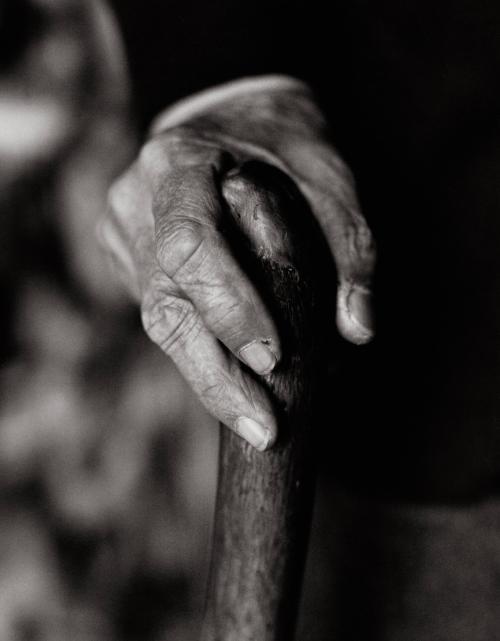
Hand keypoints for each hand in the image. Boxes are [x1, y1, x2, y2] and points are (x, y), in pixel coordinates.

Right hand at [99, 76, 375, 450]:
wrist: (229, 121)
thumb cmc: (281, 145)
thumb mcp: (327, 175)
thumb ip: (349, 246)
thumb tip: (357, 330)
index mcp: (177, 164)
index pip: (190, 245)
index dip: (228, 308)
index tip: (273, 360)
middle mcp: (137, 202)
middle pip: (165, 306)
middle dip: (216, 377)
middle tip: (264, 430)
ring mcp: (123, 234)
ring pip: (160, 323)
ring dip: (210, 378)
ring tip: (256, 423)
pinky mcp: (129, 261)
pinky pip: (163, 317)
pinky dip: (202, 352)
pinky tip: (236, 379)